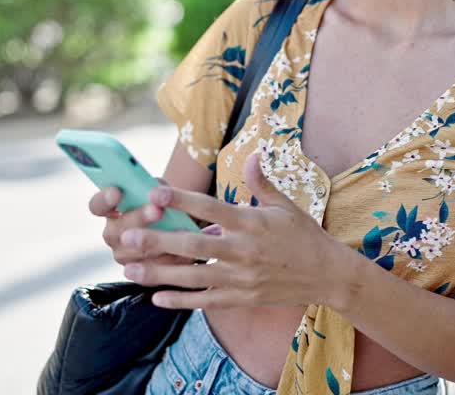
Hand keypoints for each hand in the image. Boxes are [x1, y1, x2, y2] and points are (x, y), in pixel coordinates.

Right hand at [87, 184, 197, 268]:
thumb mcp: (161, 191)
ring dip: (157, 242)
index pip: (97, 205)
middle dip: (139, 218)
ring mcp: (125, 256)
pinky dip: (172, 259)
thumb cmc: (166, 203)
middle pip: (117, 230)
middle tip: (157, 210)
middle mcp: (113, 234)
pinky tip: (187, 251)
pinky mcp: (141, 275)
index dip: (104, 199)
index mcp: (111, 210)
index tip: (117, 191)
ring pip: (136, 252)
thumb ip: (156, 188)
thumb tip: (157, 188)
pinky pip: (154, 270)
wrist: (180, 228)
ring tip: (177, 232)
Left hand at [119, 153, 351, 309]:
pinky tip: (155, 298)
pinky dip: (180, 301)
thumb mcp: (286, 205)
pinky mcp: (242, 298)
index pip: (211, 208)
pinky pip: (205, 301)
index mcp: (251, 222)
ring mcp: (242, 278)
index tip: (155, 193)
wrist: (328, 275)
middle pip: (194, 245)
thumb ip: (261, 182)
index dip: (182, 201)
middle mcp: (244, 250)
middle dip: (158, 241)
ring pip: (193, 277)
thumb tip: (252, 153)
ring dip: (159, 274)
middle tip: (126, 238)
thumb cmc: (304, 236)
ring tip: (130, 270)